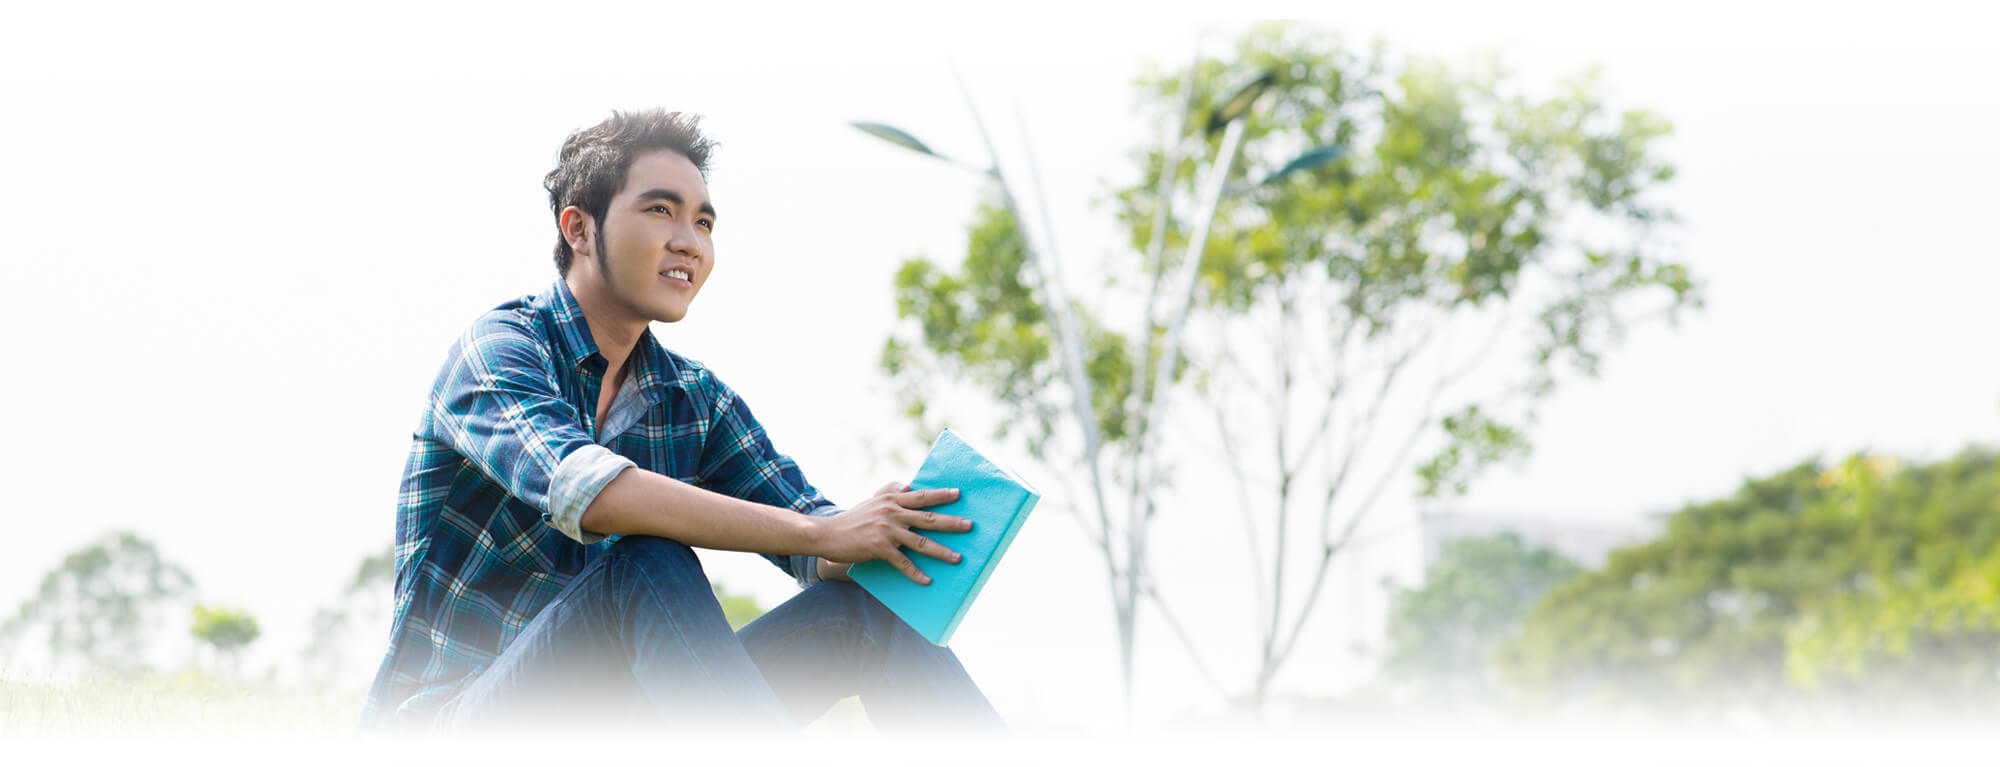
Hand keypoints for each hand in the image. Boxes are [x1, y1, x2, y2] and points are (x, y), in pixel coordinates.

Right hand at [814, 481, 970, 584]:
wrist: (827, 534)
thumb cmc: (853, 518)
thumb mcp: (872, 500)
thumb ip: (890, 492)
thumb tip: (907, 484)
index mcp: (892, 499)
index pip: (922, 495)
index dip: (941, 494)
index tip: (959, 494)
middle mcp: (892, 513)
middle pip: (928, 518)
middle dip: (951, 522)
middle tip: (970, 526)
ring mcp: (886, 531)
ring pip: (920, 542)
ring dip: (941, 552)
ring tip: (958, 558)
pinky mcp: (879, 548)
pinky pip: (902, 563)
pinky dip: (915, 573)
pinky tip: (927, 581)